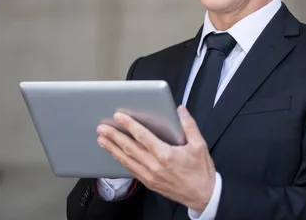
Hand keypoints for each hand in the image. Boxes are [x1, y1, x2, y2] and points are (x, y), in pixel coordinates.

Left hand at [96, 106, 214, 212]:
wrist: (202, 196)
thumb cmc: (201, 172)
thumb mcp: (200, 145)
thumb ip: (189, 125)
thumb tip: (180, 110)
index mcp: (166, 155)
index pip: (143, 136)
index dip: (129, 125)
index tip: (119, 116)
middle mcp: (155, 166)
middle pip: (129, 148)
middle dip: (114, 136)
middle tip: (102, 128)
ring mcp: (150, 176)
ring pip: (127, 160)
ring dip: (113, 149)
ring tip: (102, 140)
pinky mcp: (149, 183)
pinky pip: (131, 170)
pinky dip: (121, 161)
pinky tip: (115, 155)